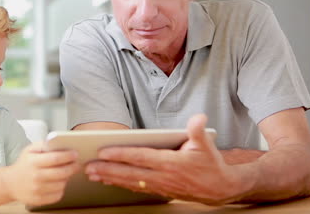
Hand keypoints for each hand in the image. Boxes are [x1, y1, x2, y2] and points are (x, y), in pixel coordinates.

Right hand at [3, 142, 79, 205]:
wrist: (10, 183)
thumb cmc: (24, 164)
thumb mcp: (30, 150)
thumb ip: (44, 144)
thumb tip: (59, 142)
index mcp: (33, 162)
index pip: (55, 158)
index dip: (68, 156)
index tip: (75, 154)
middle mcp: (35, 177)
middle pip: (61, 173)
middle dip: (72, 167)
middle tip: (76, 164)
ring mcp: (37, 190)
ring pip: (61, 184)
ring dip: (67, 178)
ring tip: (64, 173)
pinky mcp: (39, 200)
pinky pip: (58, 195)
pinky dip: (61, 188)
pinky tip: (58, 182)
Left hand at [84, 114, 243, 204]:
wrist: (220, 188)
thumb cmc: (211, 164)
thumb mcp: (206, 145)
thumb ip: (198, 131)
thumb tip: (198, 119)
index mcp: (171, 162)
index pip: (141, 157)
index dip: (122, 155)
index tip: (104, 152)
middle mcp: (163, 176)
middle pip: (130, 172)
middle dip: (107, 170)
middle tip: (88, 167)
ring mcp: (160, 185)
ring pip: (130, 182)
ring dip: (110, 179)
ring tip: (92, 175)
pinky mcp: (159, 190)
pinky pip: (136, 188)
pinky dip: (121, 185)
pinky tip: (109, 182)